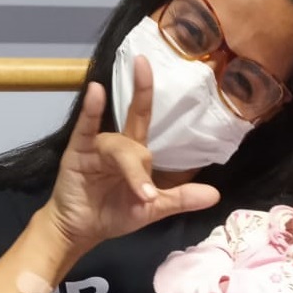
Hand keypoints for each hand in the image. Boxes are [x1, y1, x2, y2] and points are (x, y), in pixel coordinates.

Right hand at [45, 56, 219, 253]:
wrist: (80, 231)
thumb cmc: (114, 214)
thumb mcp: (152, 209)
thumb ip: (180, 199)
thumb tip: (215, 195)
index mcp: (134, 153)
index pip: (144, 117)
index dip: (146, 90)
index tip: (146, 62)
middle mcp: (116, 143)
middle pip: (136, 124)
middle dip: (142, 92)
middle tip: (145, 75)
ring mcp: (96, 146)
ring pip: (120, 147)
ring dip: (132, 170)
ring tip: (142, 195)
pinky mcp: (78, 153)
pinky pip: (86, 128)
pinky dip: (91, 110)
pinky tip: (95, 91)